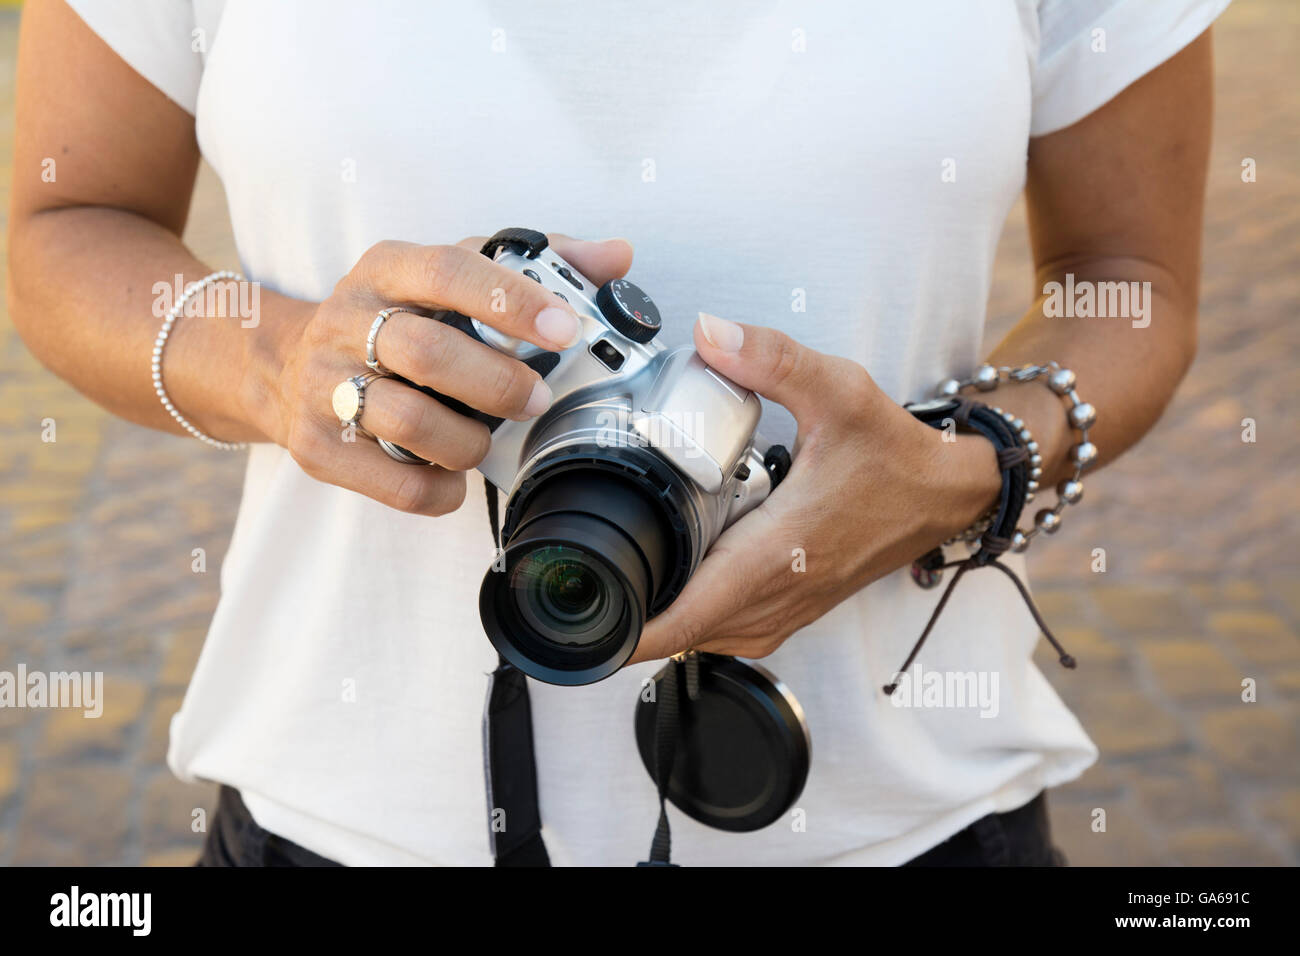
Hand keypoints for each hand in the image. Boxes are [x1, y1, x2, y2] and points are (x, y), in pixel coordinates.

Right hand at [253, 235, 632, 513]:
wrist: (284, 366)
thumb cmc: (396, 317)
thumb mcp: (449, 275)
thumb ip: (535, 263)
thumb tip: (616, 256)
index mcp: (387, 268)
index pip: (451, 271)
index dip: (512, 301)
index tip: (565, 330)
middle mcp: (347, 320)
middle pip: (429, 353)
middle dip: (499, 383)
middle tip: (538, 398)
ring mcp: (325, 387)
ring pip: (410, 423)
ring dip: (470, 441)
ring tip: (488, 439)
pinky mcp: (318, 447)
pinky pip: (396, 484)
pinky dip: (441, 490)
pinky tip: (455, 478)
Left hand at [628, 312, 1000, 663]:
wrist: (945, 493)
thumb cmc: (895, 454)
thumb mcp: (838, 391)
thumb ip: (771, 360)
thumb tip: (710, 334)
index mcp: (780, 551)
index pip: (692, 615)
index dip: (634, 632)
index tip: (591, 629)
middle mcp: (782, 591)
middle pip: (687, 634)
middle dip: (634, 619)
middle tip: (585, 588)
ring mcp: (792, 606)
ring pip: (709, 639)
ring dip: (666, 621)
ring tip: (622, 588)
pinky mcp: (798, 604)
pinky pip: (734, 630)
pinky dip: (699, 618)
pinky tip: (681, 585)